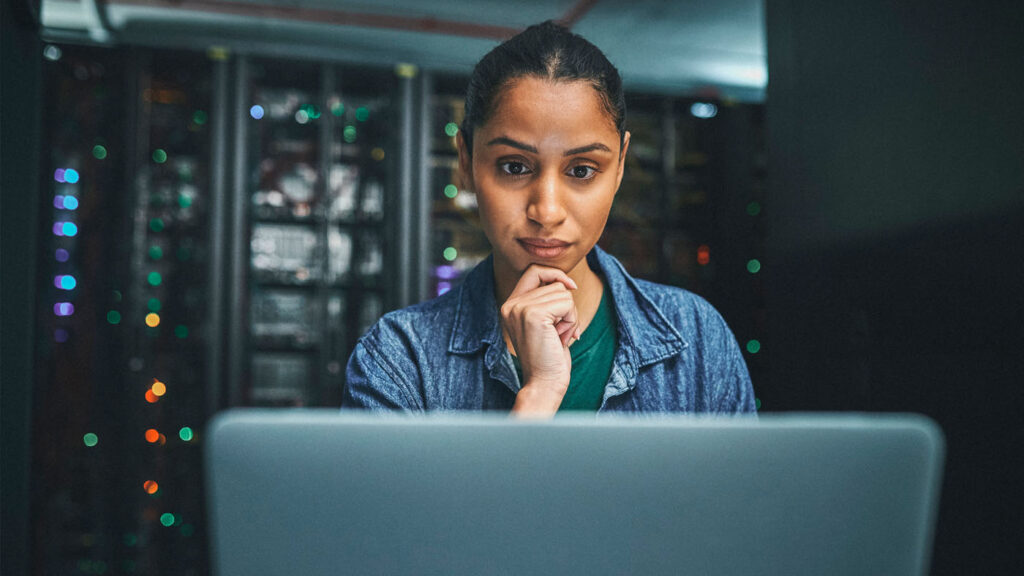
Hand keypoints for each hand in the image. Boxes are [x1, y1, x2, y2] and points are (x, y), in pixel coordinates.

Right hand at [500, 265, 581, 414]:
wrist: (544, 383)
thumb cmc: (549, 356)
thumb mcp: (546, 324)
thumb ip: (548, 301)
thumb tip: (567, 282)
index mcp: (510, 305)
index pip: (534, 271)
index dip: (555, 274)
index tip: (571, 288)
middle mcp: (512, 304)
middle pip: (554, 283)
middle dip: (566, 307)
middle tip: (559, 332)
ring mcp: (520, 308)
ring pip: (563, 293)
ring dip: (570, 316)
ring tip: (559, 336)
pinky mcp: (533, 315)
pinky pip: (567, 303)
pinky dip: (571, 321)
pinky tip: (562, 338)